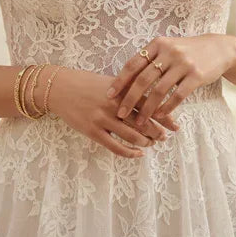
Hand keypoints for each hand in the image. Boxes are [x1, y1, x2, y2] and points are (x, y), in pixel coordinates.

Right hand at [48, 67, 176, 158]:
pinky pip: (115, 145)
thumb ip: (128, 90)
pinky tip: (137, 154)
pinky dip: (129, 152)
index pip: (149, 104)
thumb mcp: (110, 82)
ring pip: (131, 135)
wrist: (60, 88)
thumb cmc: (86, 83)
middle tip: (165, 137)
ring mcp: (102, 118)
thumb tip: (150, 102)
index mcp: (121, 89)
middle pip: (143, 121)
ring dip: (145, 142)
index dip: (164, 116)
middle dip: (157, 132)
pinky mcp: (92, 131)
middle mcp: (114, 103)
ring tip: (151, 144)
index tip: (175, 125)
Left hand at [106, 34, 235, 125]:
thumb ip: (150, 59)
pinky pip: (177, 95)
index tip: (109, 95)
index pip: (133, 64)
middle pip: (143, 79)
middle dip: (129, 98)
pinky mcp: (196, 75)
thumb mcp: (168, 47)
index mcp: (157, 44)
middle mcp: (168, 52)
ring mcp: (183, 63)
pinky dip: (166, 107)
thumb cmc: (187, 51)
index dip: (120, 80)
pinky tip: (160, 116)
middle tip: (120, 113)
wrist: (218, 49)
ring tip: (140, 122)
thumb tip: (125, 79)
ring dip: (147, 109)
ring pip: (159, 90)